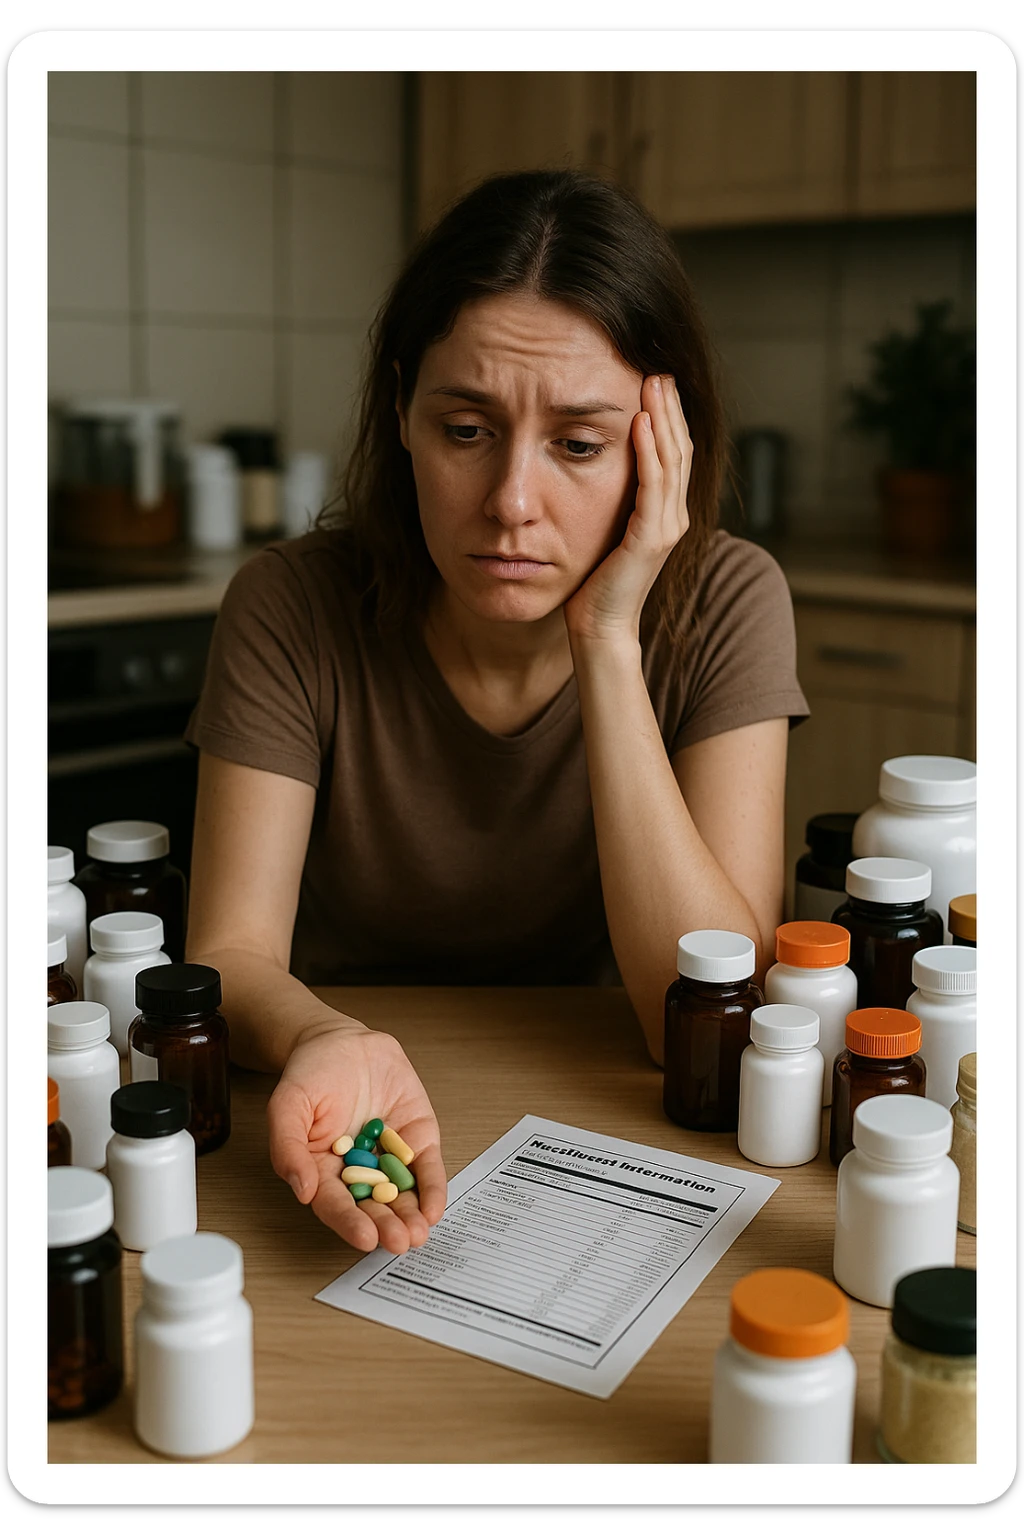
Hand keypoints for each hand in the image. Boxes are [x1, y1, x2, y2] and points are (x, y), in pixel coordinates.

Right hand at [267, 1022, 445, 1253]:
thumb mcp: (288, 1105)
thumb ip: (288, 1147)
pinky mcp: (416, 1138)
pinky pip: (426, 1168)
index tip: (365, 1238)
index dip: (350, 1222)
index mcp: (323, 1169)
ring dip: (411, 1216)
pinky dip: (432, 1188)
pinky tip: (434, 1208)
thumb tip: (302, 1189)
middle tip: (400, 1242)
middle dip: (387, 1226)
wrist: (341, 1041)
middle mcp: (358, 1169)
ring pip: (402, 1193)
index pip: (336, 1204)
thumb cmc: (310, 1074)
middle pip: (372, 1205)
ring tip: (418, 1234)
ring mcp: (389, 1155)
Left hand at [563, 374, 692, 643]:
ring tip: (653, 384)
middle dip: (670, 408)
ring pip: (671, 461)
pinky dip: (647, 452)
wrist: (599, 627)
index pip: (673, 454)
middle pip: (679, 450)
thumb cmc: (596, 584)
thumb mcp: (607, 530)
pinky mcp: (650, 539)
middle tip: (659, 370)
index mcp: (665, 514)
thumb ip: (616, 501)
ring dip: (662, 419)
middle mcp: (673, 517)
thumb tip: (599, 464)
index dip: (668, 418)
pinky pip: (652, 486)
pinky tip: (640, 424)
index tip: (655, 383)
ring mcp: (666, 528)